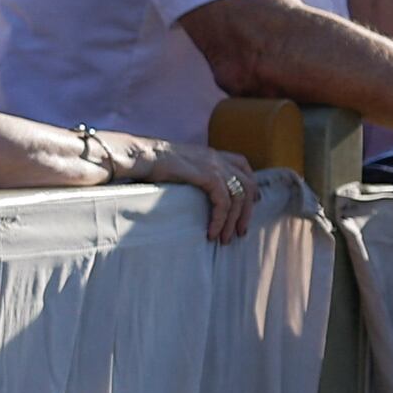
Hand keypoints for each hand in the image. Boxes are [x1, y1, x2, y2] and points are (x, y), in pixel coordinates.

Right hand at [132, 136, 262, 241]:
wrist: (141, 155)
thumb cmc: (151, 162)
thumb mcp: (179, 165)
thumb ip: (192, 174)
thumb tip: (192, 190)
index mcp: (211, 154)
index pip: (242, 165)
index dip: (251, 185)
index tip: (252, 203)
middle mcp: (217, 158)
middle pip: (247, 184)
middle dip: (246, 211)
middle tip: (240, 232)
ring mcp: (214, 165)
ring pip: (238, 197)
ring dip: (234, 221)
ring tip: (225, 239)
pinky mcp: (208, 176)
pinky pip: (223, 202)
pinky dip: (220, 220)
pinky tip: (212, 232)